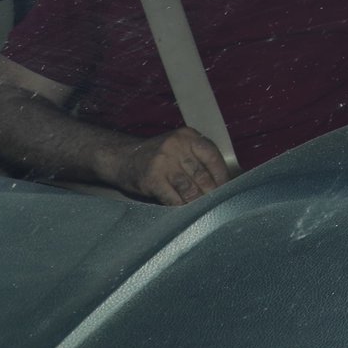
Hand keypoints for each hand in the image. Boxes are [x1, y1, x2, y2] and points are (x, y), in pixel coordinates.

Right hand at [108, 126, 230, 205]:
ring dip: (197, 202)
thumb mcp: (178, 147)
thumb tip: (221, 181)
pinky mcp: (152, 179)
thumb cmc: (156, 156)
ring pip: (189, 188)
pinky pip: (172, 198)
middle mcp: (176, 146)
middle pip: (202, 174)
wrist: (121, 157)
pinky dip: (180, 206)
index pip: (213, 157)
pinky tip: (184, 211)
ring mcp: (163, 162)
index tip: (226, 189)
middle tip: (216, 204)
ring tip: (203, 210)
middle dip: (211, 192)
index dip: (222, 176)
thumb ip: (197, 159)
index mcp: (188, 136)